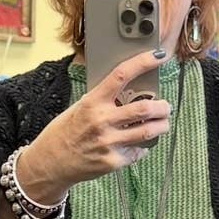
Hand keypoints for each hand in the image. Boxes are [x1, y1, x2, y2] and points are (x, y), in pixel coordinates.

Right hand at [15, 49, 171, 203]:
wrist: (52, 162)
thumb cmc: (67, 131)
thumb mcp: (81, 107)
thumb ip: (105, 100)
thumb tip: (133, 91)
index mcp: (93, 101)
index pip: (121, 75)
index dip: (143, 62)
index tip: (158, 56)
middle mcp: (102, 120)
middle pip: (144, 108)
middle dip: (163, 107)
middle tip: (166, 106)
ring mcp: (108, 142)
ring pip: (148, 131)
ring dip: (162, 126)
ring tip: (163, 123)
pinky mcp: (113, 161)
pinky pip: (138, 151)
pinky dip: (143, 147)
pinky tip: (139, 145)